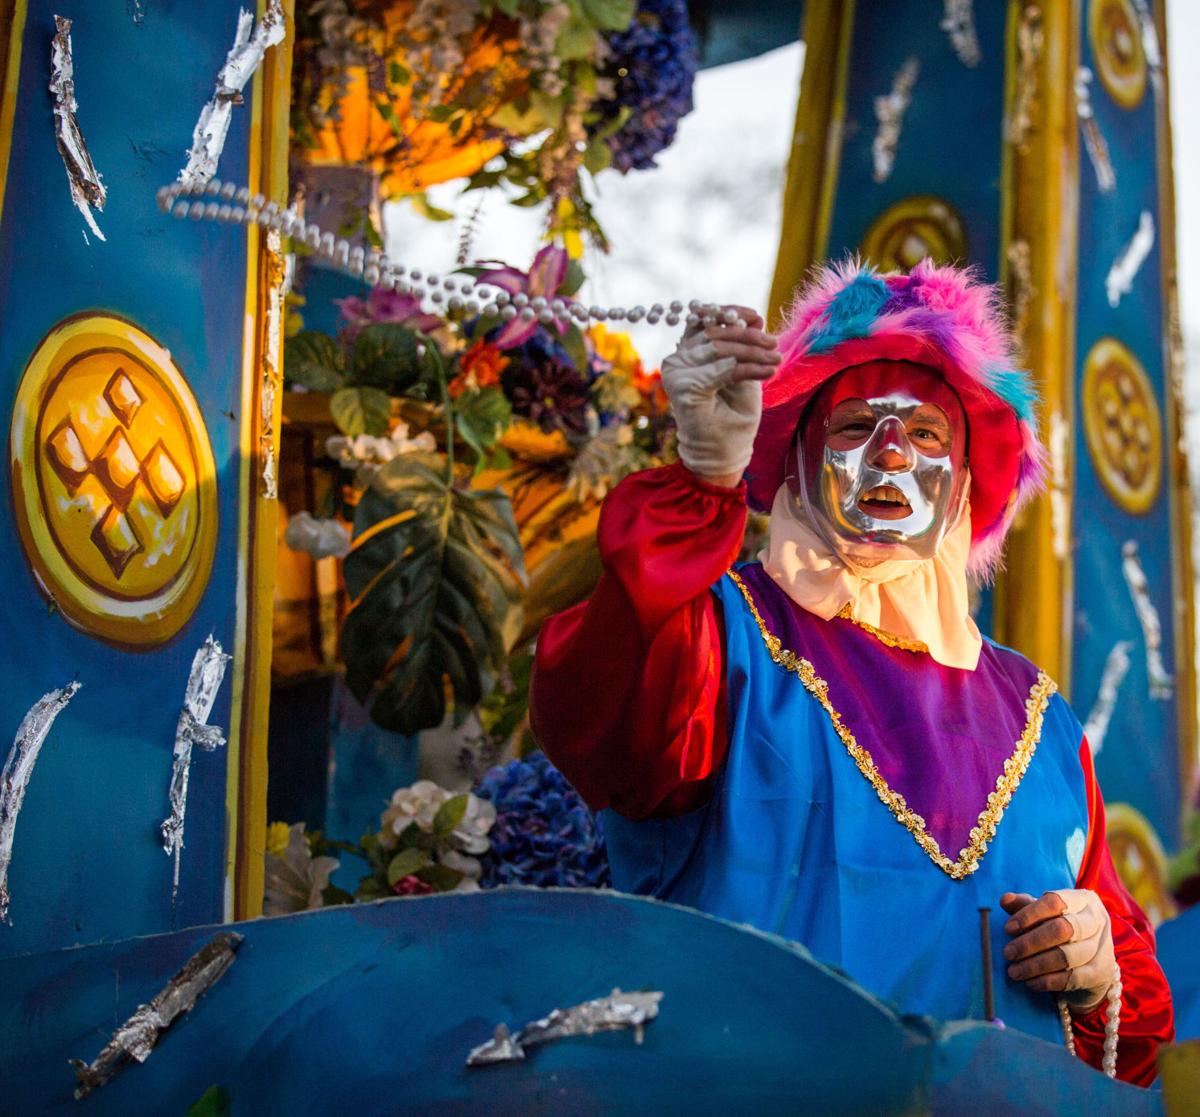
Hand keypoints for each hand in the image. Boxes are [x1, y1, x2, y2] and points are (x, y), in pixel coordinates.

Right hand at [660, 306, 779, 486]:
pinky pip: (720, 367)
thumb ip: (745, 346)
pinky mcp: (682, 387)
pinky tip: (767, 371)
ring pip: (719, 348)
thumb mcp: (743, 373)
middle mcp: (677, 360)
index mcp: (688, 354)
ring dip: (752, 352)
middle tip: (774, 344)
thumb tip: (756, 316)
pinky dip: (747, 368)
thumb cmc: (732, 417)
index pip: (706, 322)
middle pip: (715, 334)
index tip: (756, 316)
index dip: (731, 313)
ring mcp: (676, 373)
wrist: (723, 454)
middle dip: (749, 337)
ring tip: (774, 358)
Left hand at [1001, 890, 1116, 1011]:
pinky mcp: (1101, 972)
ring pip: (1066, 956)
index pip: (1054, 902)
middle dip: (1030, 943)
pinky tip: (1031, 982)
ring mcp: (1101, 947)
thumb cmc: (1059, 928)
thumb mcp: (1044, 913)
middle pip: (1062, 929)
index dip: (1029, 915)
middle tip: (1008, 953)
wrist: (1090, 960)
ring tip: (1013, 972)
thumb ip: (1024, 905)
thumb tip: (1005, 899)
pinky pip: (1072, 978)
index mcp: (1082, 900)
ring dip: (1035, 965)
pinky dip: (1048, 981)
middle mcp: (1096, 921)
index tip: (1008, 929)